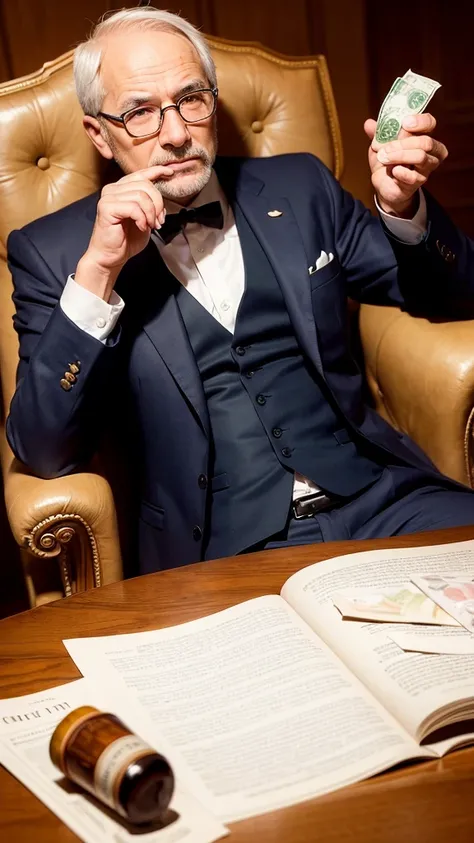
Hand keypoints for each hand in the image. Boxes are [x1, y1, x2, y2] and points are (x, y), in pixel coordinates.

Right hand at [75, 165, 174, 300]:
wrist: (111, 256)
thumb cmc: (126, 239)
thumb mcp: (146, 219)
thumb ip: (152, 206)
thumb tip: (162, 201)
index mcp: (122, 189)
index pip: (141, 174)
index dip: (157, 171)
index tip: (170, 172)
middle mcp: (113, 189)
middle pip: (145, 185)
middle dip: (158, 204)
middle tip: (158, 221)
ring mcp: (109, 197)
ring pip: (141, 196)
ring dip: (151, 214)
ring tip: (150, 226)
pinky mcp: (107, 207)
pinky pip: (134, 207)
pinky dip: (142, 219)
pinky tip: (141, 227)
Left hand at [364, 113, 447, 217]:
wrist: (384, 186)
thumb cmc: (387, 162)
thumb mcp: (380, 145)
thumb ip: (377, 133)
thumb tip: (369, 124)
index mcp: (422, 137)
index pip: (430, 123)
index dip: (420, 121)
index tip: (405, 123)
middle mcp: (429, 152)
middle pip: (426, 142)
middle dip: (403, 143)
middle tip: (385, 148)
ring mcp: (425, 169)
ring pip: (421, 157)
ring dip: (399, 156)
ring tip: (384, 158)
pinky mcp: (417, 183)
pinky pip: (413, 177)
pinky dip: (400, 173)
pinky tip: (393, 172)